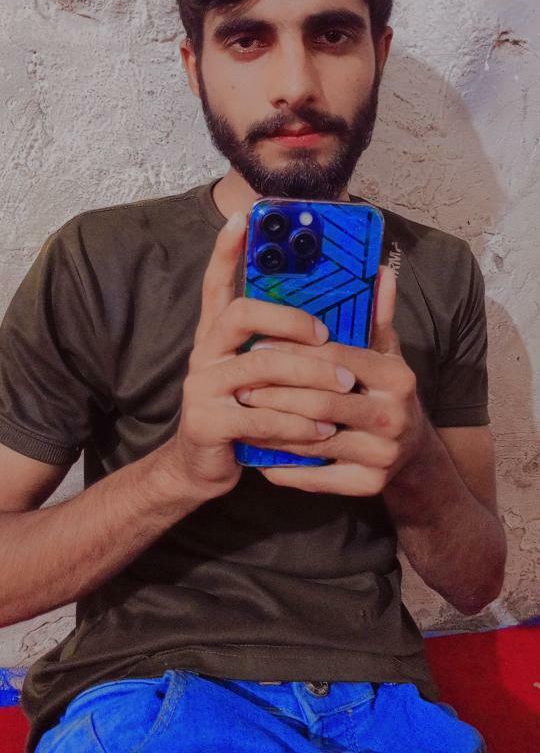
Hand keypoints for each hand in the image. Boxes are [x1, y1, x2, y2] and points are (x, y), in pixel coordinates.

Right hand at [157, 212, 356, 503]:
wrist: (204, 466)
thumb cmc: (250, 410)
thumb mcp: (271, 372)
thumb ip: (303, 337)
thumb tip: (368, 283)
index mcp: (218, 334)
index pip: (217, 283)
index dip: (226, 250)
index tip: (243, 218)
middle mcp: (205, 352)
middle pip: (241, 315)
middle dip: (289, 320)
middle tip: (327, 334)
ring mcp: (201, 387)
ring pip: (258, 366)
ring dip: (308, 375)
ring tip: (345, 386)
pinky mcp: (206, 423)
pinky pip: (257, 417)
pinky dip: (296, 424)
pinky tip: (323, 431)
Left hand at [236, 267, 430, 495]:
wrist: (413, 453)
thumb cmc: (386, 391)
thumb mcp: (387, 353)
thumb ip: (377, 315)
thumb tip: (381, 270)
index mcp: (395, 377)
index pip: (334, 359)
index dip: (292, 351)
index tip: (257, 345)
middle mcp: (394, 416)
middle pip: (320, 400)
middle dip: (275, 392)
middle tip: (241, 383)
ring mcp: (383, 454)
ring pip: (313, 439)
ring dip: (272, 426)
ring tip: (242, 413)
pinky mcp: (369, 485)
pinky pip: (316, 476)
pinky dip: (283, 465)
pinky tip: (258, 452)